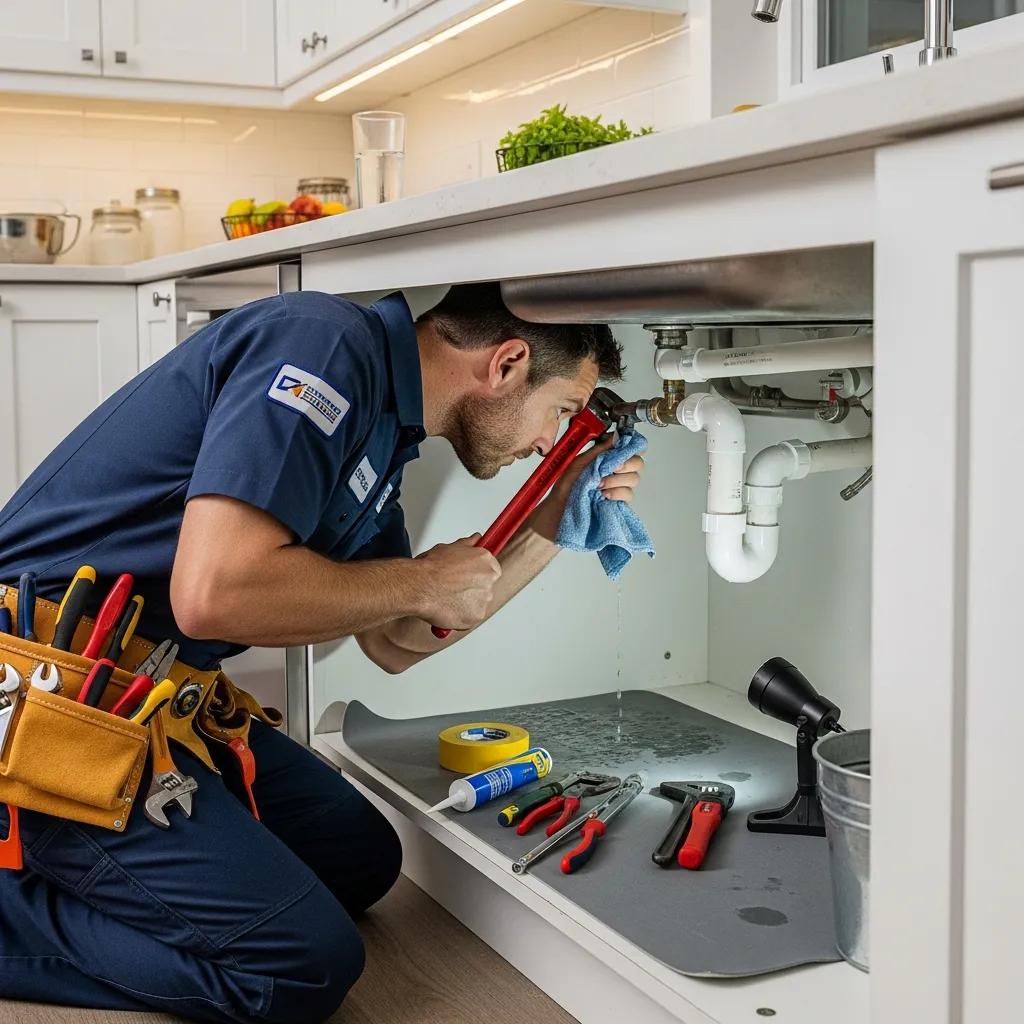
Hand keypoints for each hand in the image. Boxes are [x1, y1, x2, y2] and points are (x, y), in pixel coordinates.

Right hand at [413, 535, 501, 630]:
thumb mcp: (450, 547)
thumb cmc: (431, 568)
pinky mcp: (477, 615)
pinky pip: (472, 617)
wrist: (419, 586)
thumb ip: (468, 545)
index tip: (469, 576)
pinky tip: (448, 608)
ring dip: (467, 602)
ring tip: (447, 597)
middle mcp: (489, 578)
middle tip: (454, 588)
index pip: (492, 568)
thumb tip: (475, 539)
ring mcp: (484, 598)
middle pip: (486, 586)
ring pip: (479, 603)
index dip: (478, 574)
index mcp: (485, 560)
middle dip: (472, 588)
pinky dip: (461, 616)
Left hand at [529, 432, 645, 541]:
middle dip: (626, 464)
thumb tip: (616, 437)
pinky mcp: (618, 503)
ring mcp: (617, 488)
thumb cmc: (565, 488)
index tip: (620, 450)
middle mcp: (615, 472)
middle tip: (612, 469)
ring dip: (617, 480)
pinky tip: (604, 496)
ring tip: (599, 485)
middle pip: (638, 463)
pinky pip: (628, 495)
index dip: (630, 448)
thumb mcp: (578, 463)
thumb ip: (598, 450)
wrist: (557, 511)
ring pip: (634, 479)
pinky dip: (617, 493)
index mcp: (606, 459)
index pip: (630, 449)